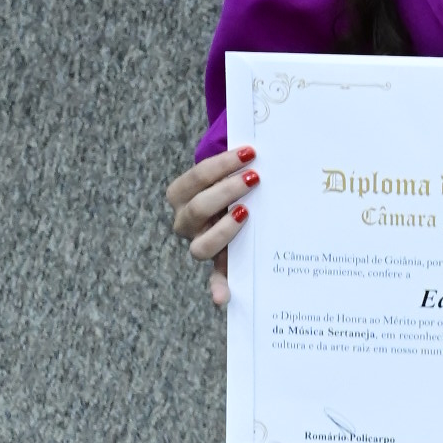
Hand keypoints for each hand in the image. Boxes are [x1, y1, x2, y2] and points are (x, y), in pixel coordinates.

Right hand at [165, 144, 256, 308]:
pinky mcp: (217, 264)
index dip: (221, 164)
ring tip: (247, 214)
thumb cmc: (233, 184)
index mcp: (183, 194)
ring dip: (224, 231)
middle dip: (227, 191)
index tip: (249, 152)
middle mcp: (186, 221)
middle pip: (198, 208)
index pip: (196, 177)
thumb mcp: (230, 170)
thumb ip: (238, 162)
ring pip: (200, 246)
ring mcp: (199, 243)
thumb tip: (259, 146)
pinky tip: (223, 297)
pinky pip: (214, 279)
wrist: (231, 203)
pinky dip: (217, 288)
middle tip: (255, 179)